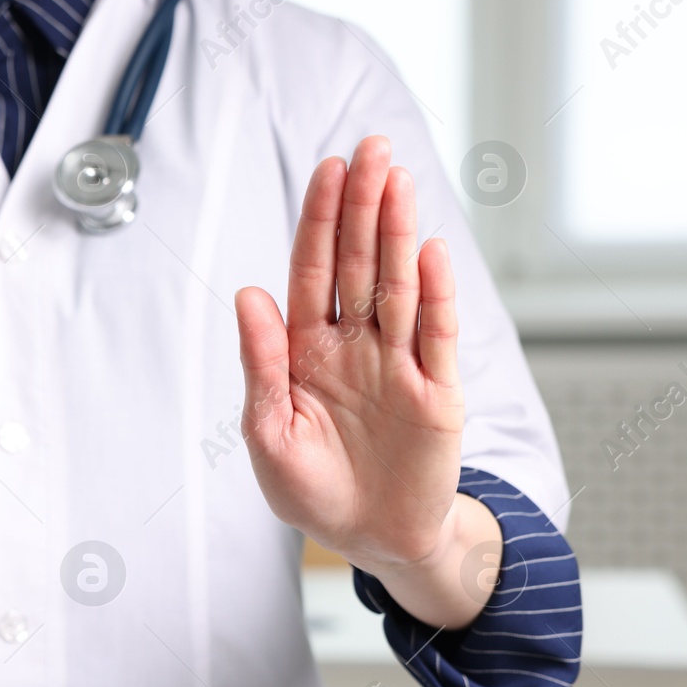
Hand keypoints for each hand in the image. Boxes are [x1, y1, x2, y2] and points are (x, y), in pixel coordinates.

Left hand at [234, 136, 497, 628]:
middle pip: (359, 264)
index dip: (320, 222)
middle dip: (363, 206)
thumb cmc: (310, 488)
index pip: (313, 272)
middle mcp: (354, 344)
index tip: (328, 169)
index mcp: (306, 349)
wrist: (371, 538)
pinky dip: (434, 294)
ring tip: (399, 179)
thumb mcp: (268, 432)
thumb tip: (248, 294)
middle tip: (372, 147)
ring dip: (398, 233)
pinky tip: (430, 250)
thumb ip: (262, 364)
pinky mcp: (438, 392)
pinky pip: (435, 336)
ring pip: (398, 286)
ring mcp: (398, 363)